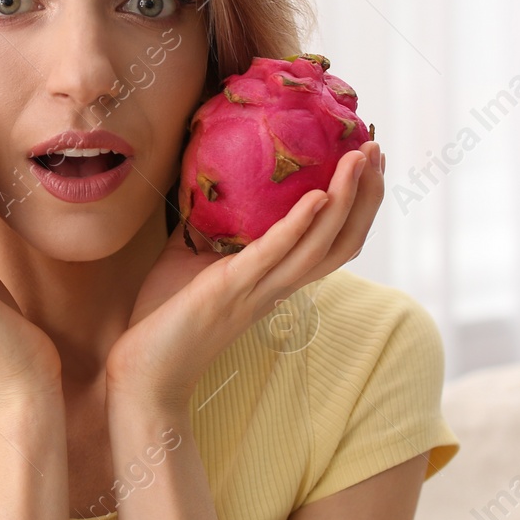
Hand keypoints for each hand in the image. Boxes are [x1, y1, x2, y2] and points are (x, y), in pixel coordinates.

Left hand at [105, 141, 385, 409]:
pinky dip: (299, 225)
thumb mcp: (188, 257)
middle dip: (366, 195)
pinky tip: (317, 196)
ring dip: (345, 200)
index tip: (366, 162)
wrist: (143, 369)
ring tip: (358, 159)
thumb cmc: (165, 316)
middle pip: (342, 242)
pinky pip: (275, 254)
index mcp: (275, 280)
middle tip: (376, 150)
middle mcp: (277, 287)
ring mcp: (259, 289)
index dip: (357, 205)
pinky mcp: (233, 289)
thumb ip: (205, 227)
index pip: (333, 242)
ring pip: (321, 247)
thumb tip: (201, 182)